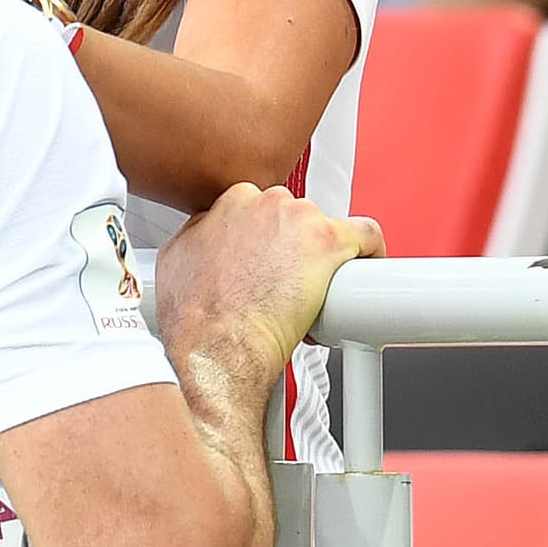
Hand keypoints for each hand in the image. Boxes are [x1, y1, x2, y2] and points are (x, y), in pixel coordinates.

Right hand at [155, 184, 383, 377]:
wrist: (216, 344)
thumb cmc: (195, 315)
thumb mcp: (176, 260)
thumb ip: (198, 239)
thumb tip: (205, 242)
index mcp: (229, 203)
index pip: (261, 208)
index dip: (268, 238)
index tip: (271, 260)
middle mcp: (263, 203)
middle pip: (293, 215)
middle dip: (294, 246)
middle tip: (289, 281)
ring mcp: (296, 218)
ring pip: (325, 226)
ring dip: (323, 255)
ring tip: (315, 291)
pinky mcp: (328, 240)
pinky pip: (366, 233)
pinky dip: (371, 251)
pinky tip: (366, 270)